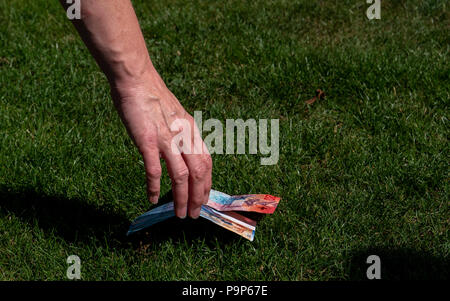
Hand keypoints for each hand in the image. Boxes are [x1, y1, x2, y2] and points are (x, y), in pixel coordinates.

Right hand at [111, 70, 211, 218]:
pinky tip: (152, 198)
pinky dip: (154, 186)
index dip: (207, 184)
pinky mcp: (148, 140)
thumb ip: (181, 134)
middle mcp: (184, 137)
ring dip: (181, 198)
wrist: (137, 79)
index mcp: (192, 131)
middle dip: (198, 197)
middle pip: (199, 174)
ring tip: (178, 213)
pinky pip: (154, 170)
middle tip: (193, 214)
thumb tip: (181, 154)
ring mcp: (167, 139)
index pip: (207, 163)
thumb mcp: (177, 116)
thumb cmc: (153, 97)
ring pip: (181, 176)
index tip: (203, 199)